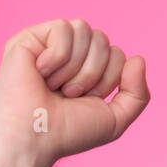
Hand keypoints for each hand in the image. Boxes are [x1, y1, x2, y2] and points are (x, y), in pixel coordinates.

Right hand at [0, 19, 149, 166]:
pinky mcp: (28, 38)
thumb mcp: (115, 120)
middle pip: (102, 39)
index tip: (85, 100)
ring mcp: (47, 45)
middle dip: (93, 72)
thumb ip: (138, 94)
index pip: (117, 54)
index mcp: (87, 70)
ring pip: (84, 29)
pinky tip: (40, 73)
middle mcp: (69, 55)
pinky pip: (62, 28)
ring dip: (75, 66)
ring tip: (55, 86)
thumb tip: (138, 58)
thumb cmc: (67, 132)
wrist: (33, 138)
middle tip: (69, 94)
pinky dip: (57, 56)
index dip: (109, 79)